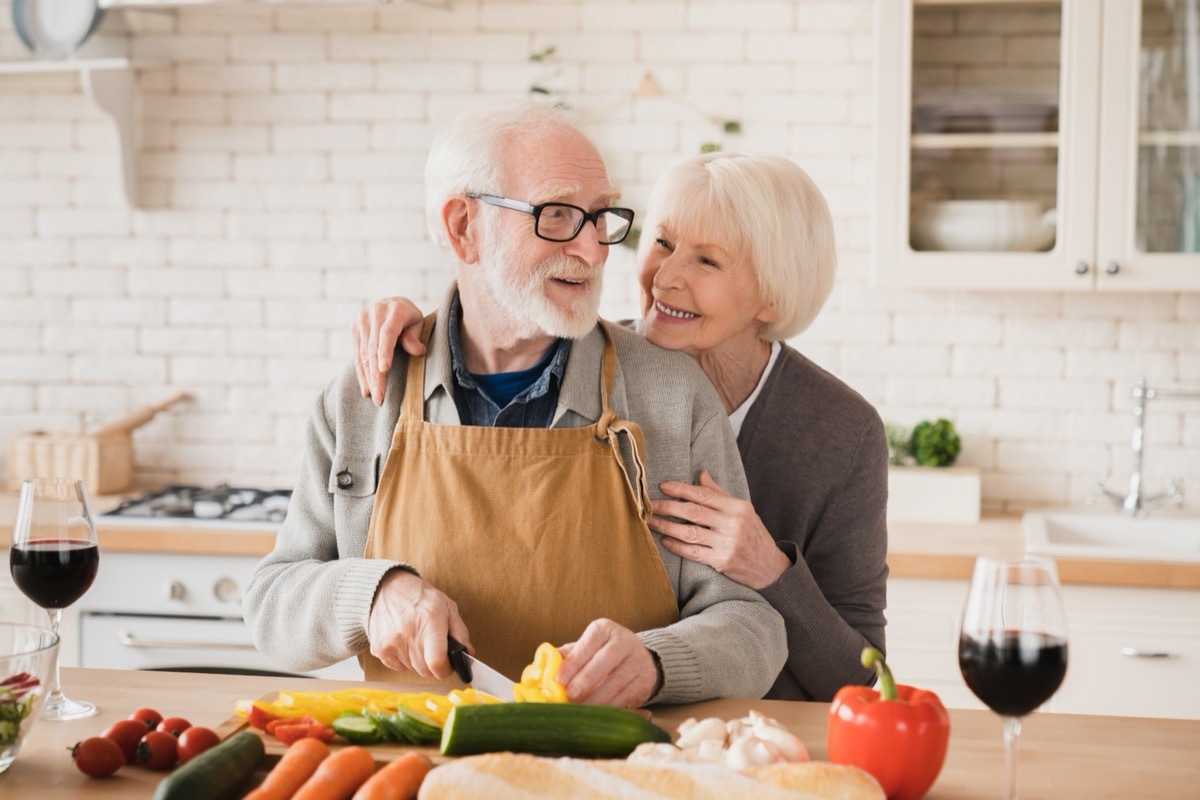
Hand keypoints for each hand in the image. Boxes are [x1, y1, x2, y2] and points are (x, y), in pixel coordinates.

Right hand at [352, 297, 427, 405]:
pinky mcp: (354, 329)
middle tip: (380, 396)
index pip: (387, 333)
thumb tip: (417, 351)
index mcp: (395, 309)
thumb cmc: (409, 318)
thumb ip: (415, 336)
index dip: (385, 352)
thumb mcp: (418, 323)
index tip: (384, 370)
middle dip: (376, 374)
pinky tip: (365, 388)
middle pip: (373, 348)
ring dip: (368, 377)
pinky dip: (361, 373)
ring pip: (364, 354)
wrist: (392, 304)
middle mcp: (375, 312)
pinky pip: (357, 355)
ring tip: (374, 396)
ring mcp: (362, 320)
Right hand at [367, 569, 470, 677]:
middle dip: (433, 663)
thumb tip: (467, 653)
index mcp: (431, 620)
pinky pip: (398, 667)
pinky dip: (403, 660)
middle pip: (426, 670)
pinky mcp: (379, 648)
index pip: (437, 662)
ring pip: (412, 668)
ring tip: (417, 639)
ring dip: (418, 660)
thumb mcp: (447, 607)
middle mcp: (409, 632)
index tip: (449, 666)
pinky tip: (404, 642)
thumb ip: (460, 632)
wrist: (387, 589)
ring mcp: (392, 641)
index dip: (446, 669)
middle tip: (433, 647)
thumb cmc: (420, 598)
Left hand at [556, 619, 657, 707]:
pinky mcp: (645, 680)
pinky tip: (596, 712)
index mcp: (605, 629)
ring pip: (617, 681)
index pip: (589, 643)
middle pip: (605, 661)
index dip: (574, 662)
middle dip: (585, 681)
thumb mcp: (584, 649)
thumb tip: (540, 671)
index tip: (559, 679)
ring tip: (579, 709)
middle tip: (570, 696)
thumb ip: (564, 657)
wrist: (636, 659)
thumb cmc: (600, 654)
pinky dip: (610, 706)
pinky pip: (626, 696)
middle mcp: (625, 640)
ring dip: (596, 698)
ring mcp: (638, 660)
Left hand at [649, 470, 789, 589]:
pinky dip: (677, 546)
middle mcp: (733, 524)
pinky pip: (693, 552)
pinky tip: (665, 540)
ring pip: (690, 532)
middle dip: (668, 507)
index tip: (663, 486)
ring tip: (651, 521)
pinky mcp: (722, 562)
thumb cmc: (753, 535)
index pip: (704, 494)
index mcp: (737, 507)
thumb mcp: (743, 511)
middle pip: (693, 512)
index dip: (681, 489)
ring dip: (667, 526)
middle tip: (650, 504)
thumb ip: (720, 493)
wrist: (771, 568)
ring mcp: (727, 543)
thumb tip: (701, 474)